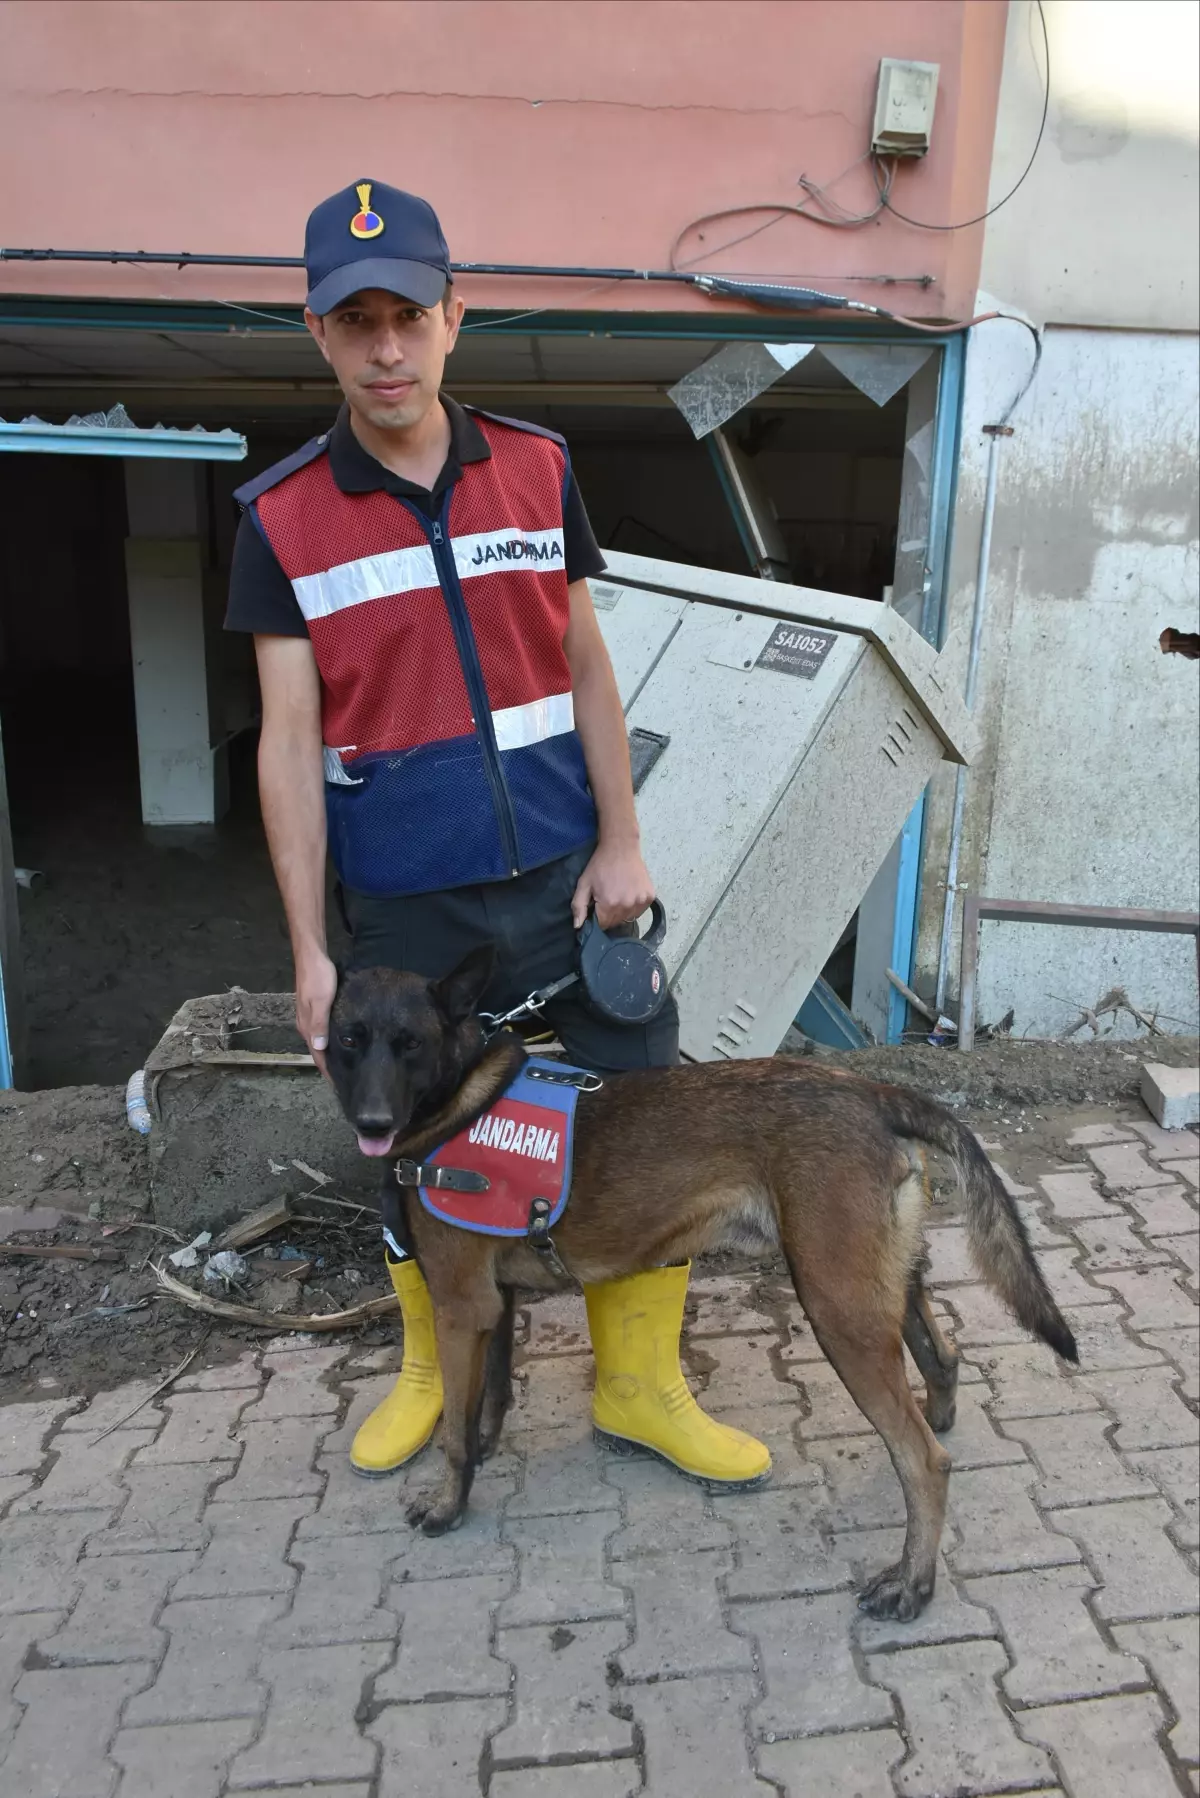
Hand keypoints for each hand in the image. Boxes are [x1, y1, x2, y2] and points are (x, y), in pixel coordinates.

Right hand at [295, 949, 338, 1076]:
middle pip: (318, 1051)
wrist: (312, 956)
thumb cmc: (318, 977)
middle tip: (345, 1079)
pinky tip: (338, 1041)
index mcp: (307, 1025)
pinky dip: (329, 1041)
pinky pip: (321, 1031)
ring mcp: (308, 1016)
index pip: (317, 1055)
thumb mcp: (321, 1001)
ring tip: (343, 1065)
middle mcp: (306, 1024)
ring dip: (328, 1054)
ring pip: (319, 1041)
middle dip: (329, 1066)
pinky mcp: (313, 1008)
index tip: (338, 1085)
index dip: (327, 1071)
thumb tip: (319, 1048)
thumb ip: (319, 1024)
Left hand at [571, 840, 655, 930]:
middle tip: (607, 898)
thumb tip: (578, 927)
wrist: (621, 847)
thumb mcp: (584, 884)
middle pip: (616, 922)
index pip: (603, 925)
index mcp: (609, 904)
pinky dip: (633, 906)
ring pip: (628, 918)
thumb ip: (579, 906)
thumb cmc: (600, 865)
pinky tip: (628, 893)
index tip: (597, 906)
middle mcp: (627, 905)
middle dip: (609, 915)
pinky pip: (639, 911)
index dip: (598, 918)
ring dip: (622, 912)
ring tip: (618, 895)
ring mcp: (640, 901)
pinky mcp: (650, 897)